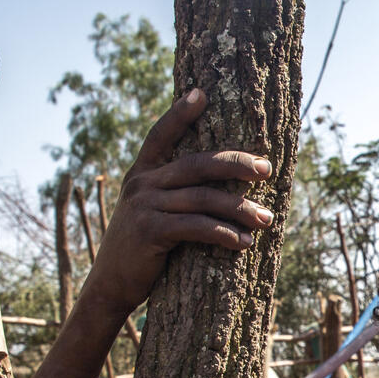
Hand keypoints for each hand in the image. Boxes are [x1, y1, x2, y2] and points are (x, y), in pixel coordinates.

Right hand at [82, 88, 275, 319]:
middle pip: (197, 164)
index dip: (179, 113)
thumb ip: (172, 193)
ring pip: (204, 198)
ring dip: (240, 208)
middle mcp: (142, 183)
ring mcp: (144, 205)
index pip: (161, 135)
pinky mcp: (150, 231)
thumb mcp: (150, 212)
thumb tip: (218, 185)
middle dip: (235, 164)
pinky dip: (225, 234)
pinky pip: (197, 227)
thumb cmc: (142, 248)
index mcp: (142, 173)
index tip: (201, 93)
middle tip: (267, 169)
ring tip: (266, 219)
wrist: (111, 284)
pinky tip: (245, 242)